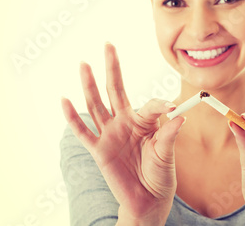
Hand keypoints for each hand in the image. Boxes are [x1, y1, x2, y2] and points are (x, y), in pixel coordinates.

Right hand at [60, 43, 184, 224]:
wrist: (148, 200)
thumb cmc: (160, 175)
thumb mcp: (167, 153)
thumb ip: (170, 134)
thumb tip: (179, 115)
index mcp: (144, 122)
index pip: (149, 104)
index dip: (159, 104)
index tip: (170, 107)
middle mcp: (124, 123)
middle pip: (115, 90)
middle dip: (112, 68)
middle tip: (109, 44)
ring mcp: (109, 134)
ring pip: (96, 104)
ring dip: (89, 85)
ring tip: (84, 64)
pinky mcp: (98, 149)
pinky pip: (82, 132)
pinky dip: (72, 117)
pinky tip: (65, 100)